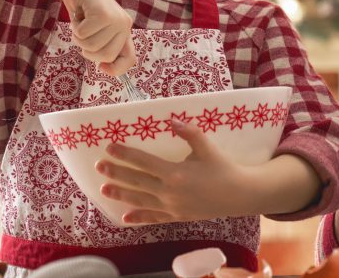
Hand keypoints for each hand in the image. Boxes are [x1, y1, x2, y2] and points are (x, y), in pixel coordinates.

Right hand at [56, 0, 135, 75]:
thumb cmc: (85, 12)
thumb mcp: (98, 31)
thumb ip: (104, 46)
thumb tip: (105, 67)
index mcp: (125, 31)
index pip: (130, 59)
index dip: (116, 69)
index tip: (101, 67)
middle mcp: (125, 25)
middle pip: (105, 56)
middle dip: (88, 51)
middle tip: (84, 35)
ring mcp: (116, 19)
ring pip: (91, 46)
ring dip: (79, 37)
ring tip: (81, 23)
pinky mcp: (103, 14)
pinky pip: (82, 34)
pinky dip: (75, 27)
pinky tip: (79, 15)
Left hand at [95, 120, 251, 223]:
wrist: (238, 195)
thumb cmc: (223, 168)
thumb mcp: (207, 148)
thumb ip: (189, 133)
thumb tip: (172, 120)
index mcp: (175, 173)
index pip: (143, 162)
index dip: (125, 154)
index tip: (109, 148)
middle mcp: (169, 191)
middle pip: (137, 181)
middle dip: (116, 173)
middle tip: (100, 166)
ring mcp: (171, 206)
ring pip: (140, 200)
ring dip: (121, 194)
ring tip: (104, 189)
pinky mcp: (176, 216)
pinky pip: (153, 217)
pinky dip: (139, 217)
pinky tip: (125, 217)